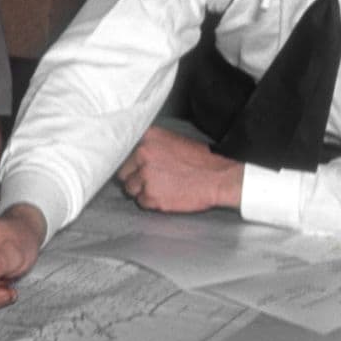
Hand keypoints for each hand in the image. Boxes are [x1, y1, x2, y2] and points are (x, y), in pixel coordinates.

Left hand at [117, 124, 244, 212]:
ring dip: (141, 191)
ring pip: (130, 189)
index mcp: (148, 137)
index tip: (131, 167)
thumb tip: (133, 154)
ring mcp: (146, 175)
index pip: (123, 150)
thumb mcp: (173, 140)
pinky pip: (142, 202)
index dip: (129, 162)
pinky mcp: (152, 195)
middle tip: (150, 180)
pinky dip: (151, 202)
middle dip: (134, 177)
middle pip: (123, 172)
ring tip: (160, 188)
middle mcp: (143, 154)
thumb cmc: (199, 161)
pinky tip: (165, 195)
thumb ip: (150, 145)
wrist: (217, 178)